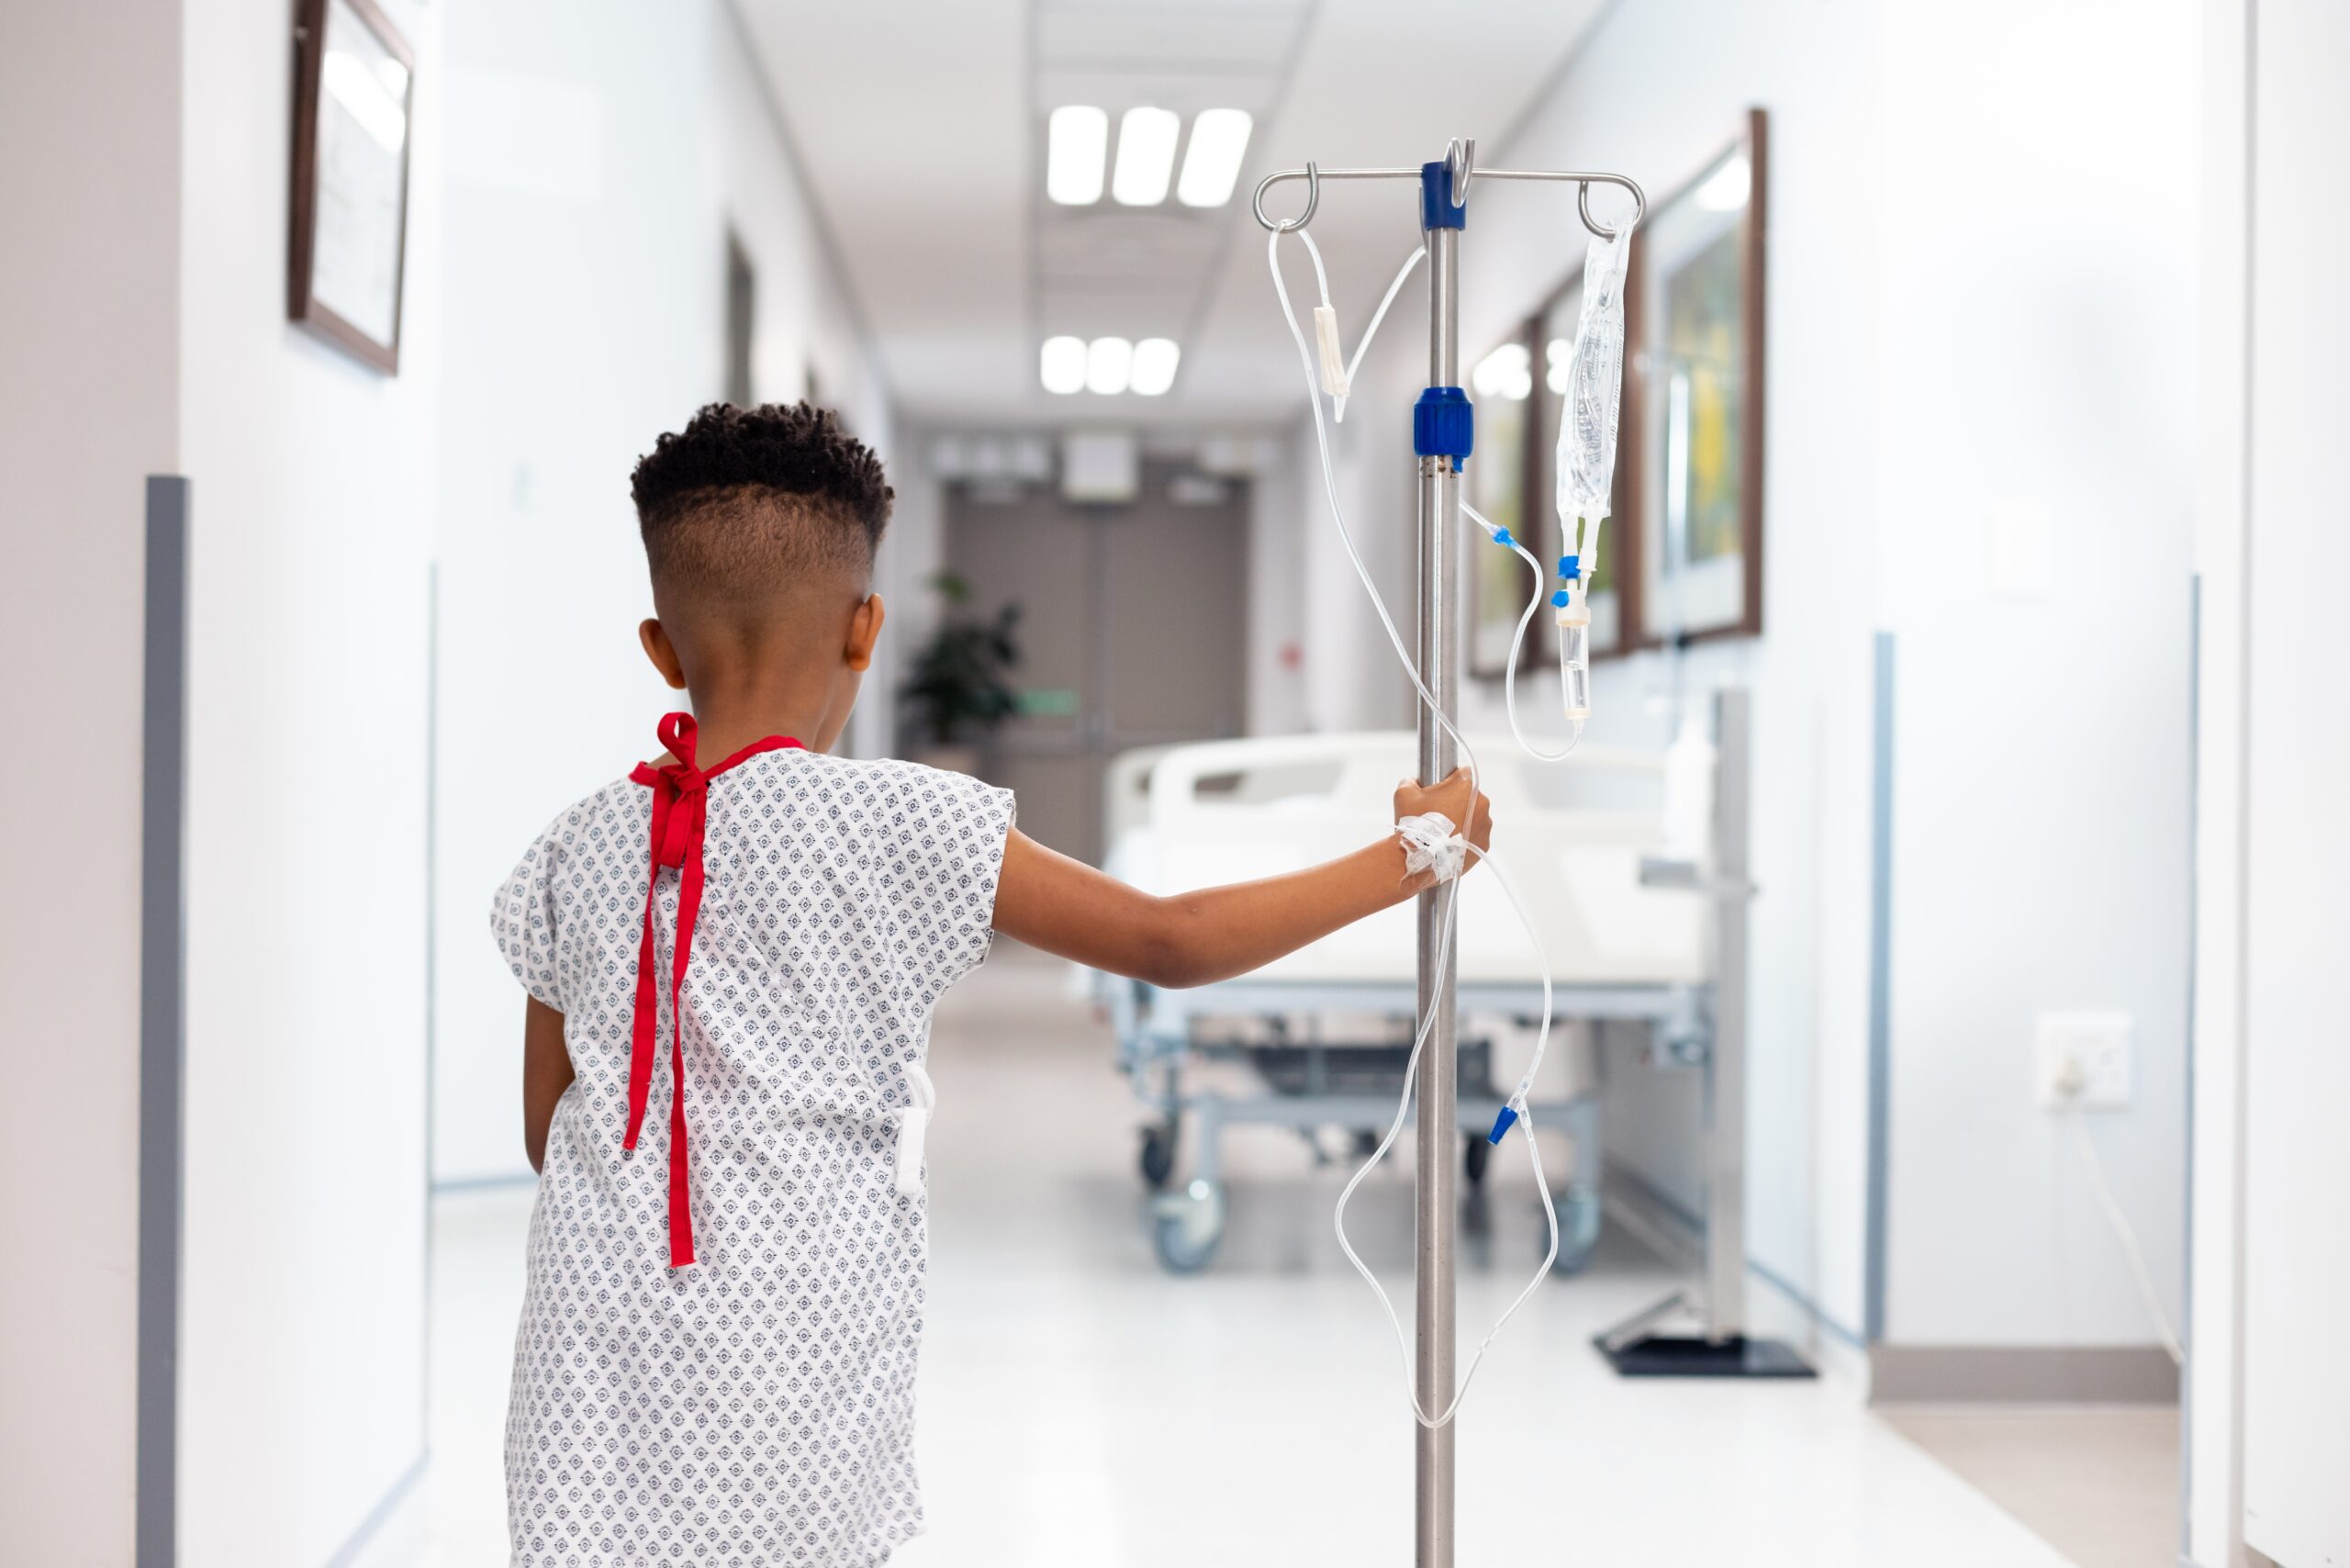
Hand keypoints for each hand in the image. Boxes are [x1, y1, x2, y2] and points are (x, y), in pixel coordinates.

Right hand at [1393, 766, 1492, 885]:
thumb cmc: (1414, 824)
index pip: (1462, 772)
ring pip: (1474, 815)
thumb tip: (1415, 781)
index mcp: (1465, 786)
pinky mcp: (1485, 843)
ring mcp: (1486, 824)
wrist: (1419, 859)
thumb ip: (1412, 780)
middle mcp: (1481, 803)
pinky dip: (1466, 836)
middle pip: (1469, 795)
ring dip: (1463, 819)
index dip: (1449, 780)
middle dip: (1456, 801)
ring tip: (1444, 831)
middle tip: (1437, 813)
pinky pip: (1476, 834)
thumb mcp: (1404, 793)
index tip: (1439, 790)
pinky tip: (1450, 841)